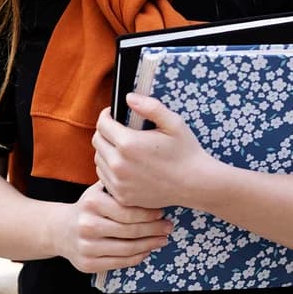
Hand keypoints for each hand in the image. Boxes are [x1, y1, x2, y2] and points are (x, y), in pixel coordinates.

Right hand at [59, 181, 172, 273]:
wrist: (59, 230)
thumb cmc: (89, 207)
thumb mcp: (98, 191)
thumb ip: (119, 186)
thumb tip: (153, 183)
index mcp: (92, 203)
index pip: (127, 211)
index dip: (148, 214)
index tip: (162, 212)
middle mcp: (87, 225)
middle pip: (130, 231)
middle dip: (154, 229)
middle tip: (169, 226)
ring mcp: (86, 247)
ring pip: (127, 248)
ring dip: (150, 244)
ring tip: (163, 239)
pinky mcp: (88, 264)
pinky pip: (119, 262)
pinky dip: (137, 257)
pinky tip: (147, 250)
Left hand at [92, 95, 207, 209]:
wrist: (195, 184)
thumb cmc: (186, 152)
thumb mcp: (173, 123)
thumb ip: (150, 107)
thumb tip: (128, 97)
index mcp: (129, 143)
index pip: (102, 124)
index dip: (107, 115)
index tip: (114, 114)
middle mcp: (119, 164)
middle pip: (97, 141)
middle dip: (105, 131)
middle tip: (119, 130)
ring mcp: (119, 183)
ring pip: (98, 160)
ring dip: (107, 150)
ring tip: (124, 148)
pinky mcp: (122, 196)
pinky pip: (104, 178)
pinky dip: (110, 169)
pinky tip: (126, 165)